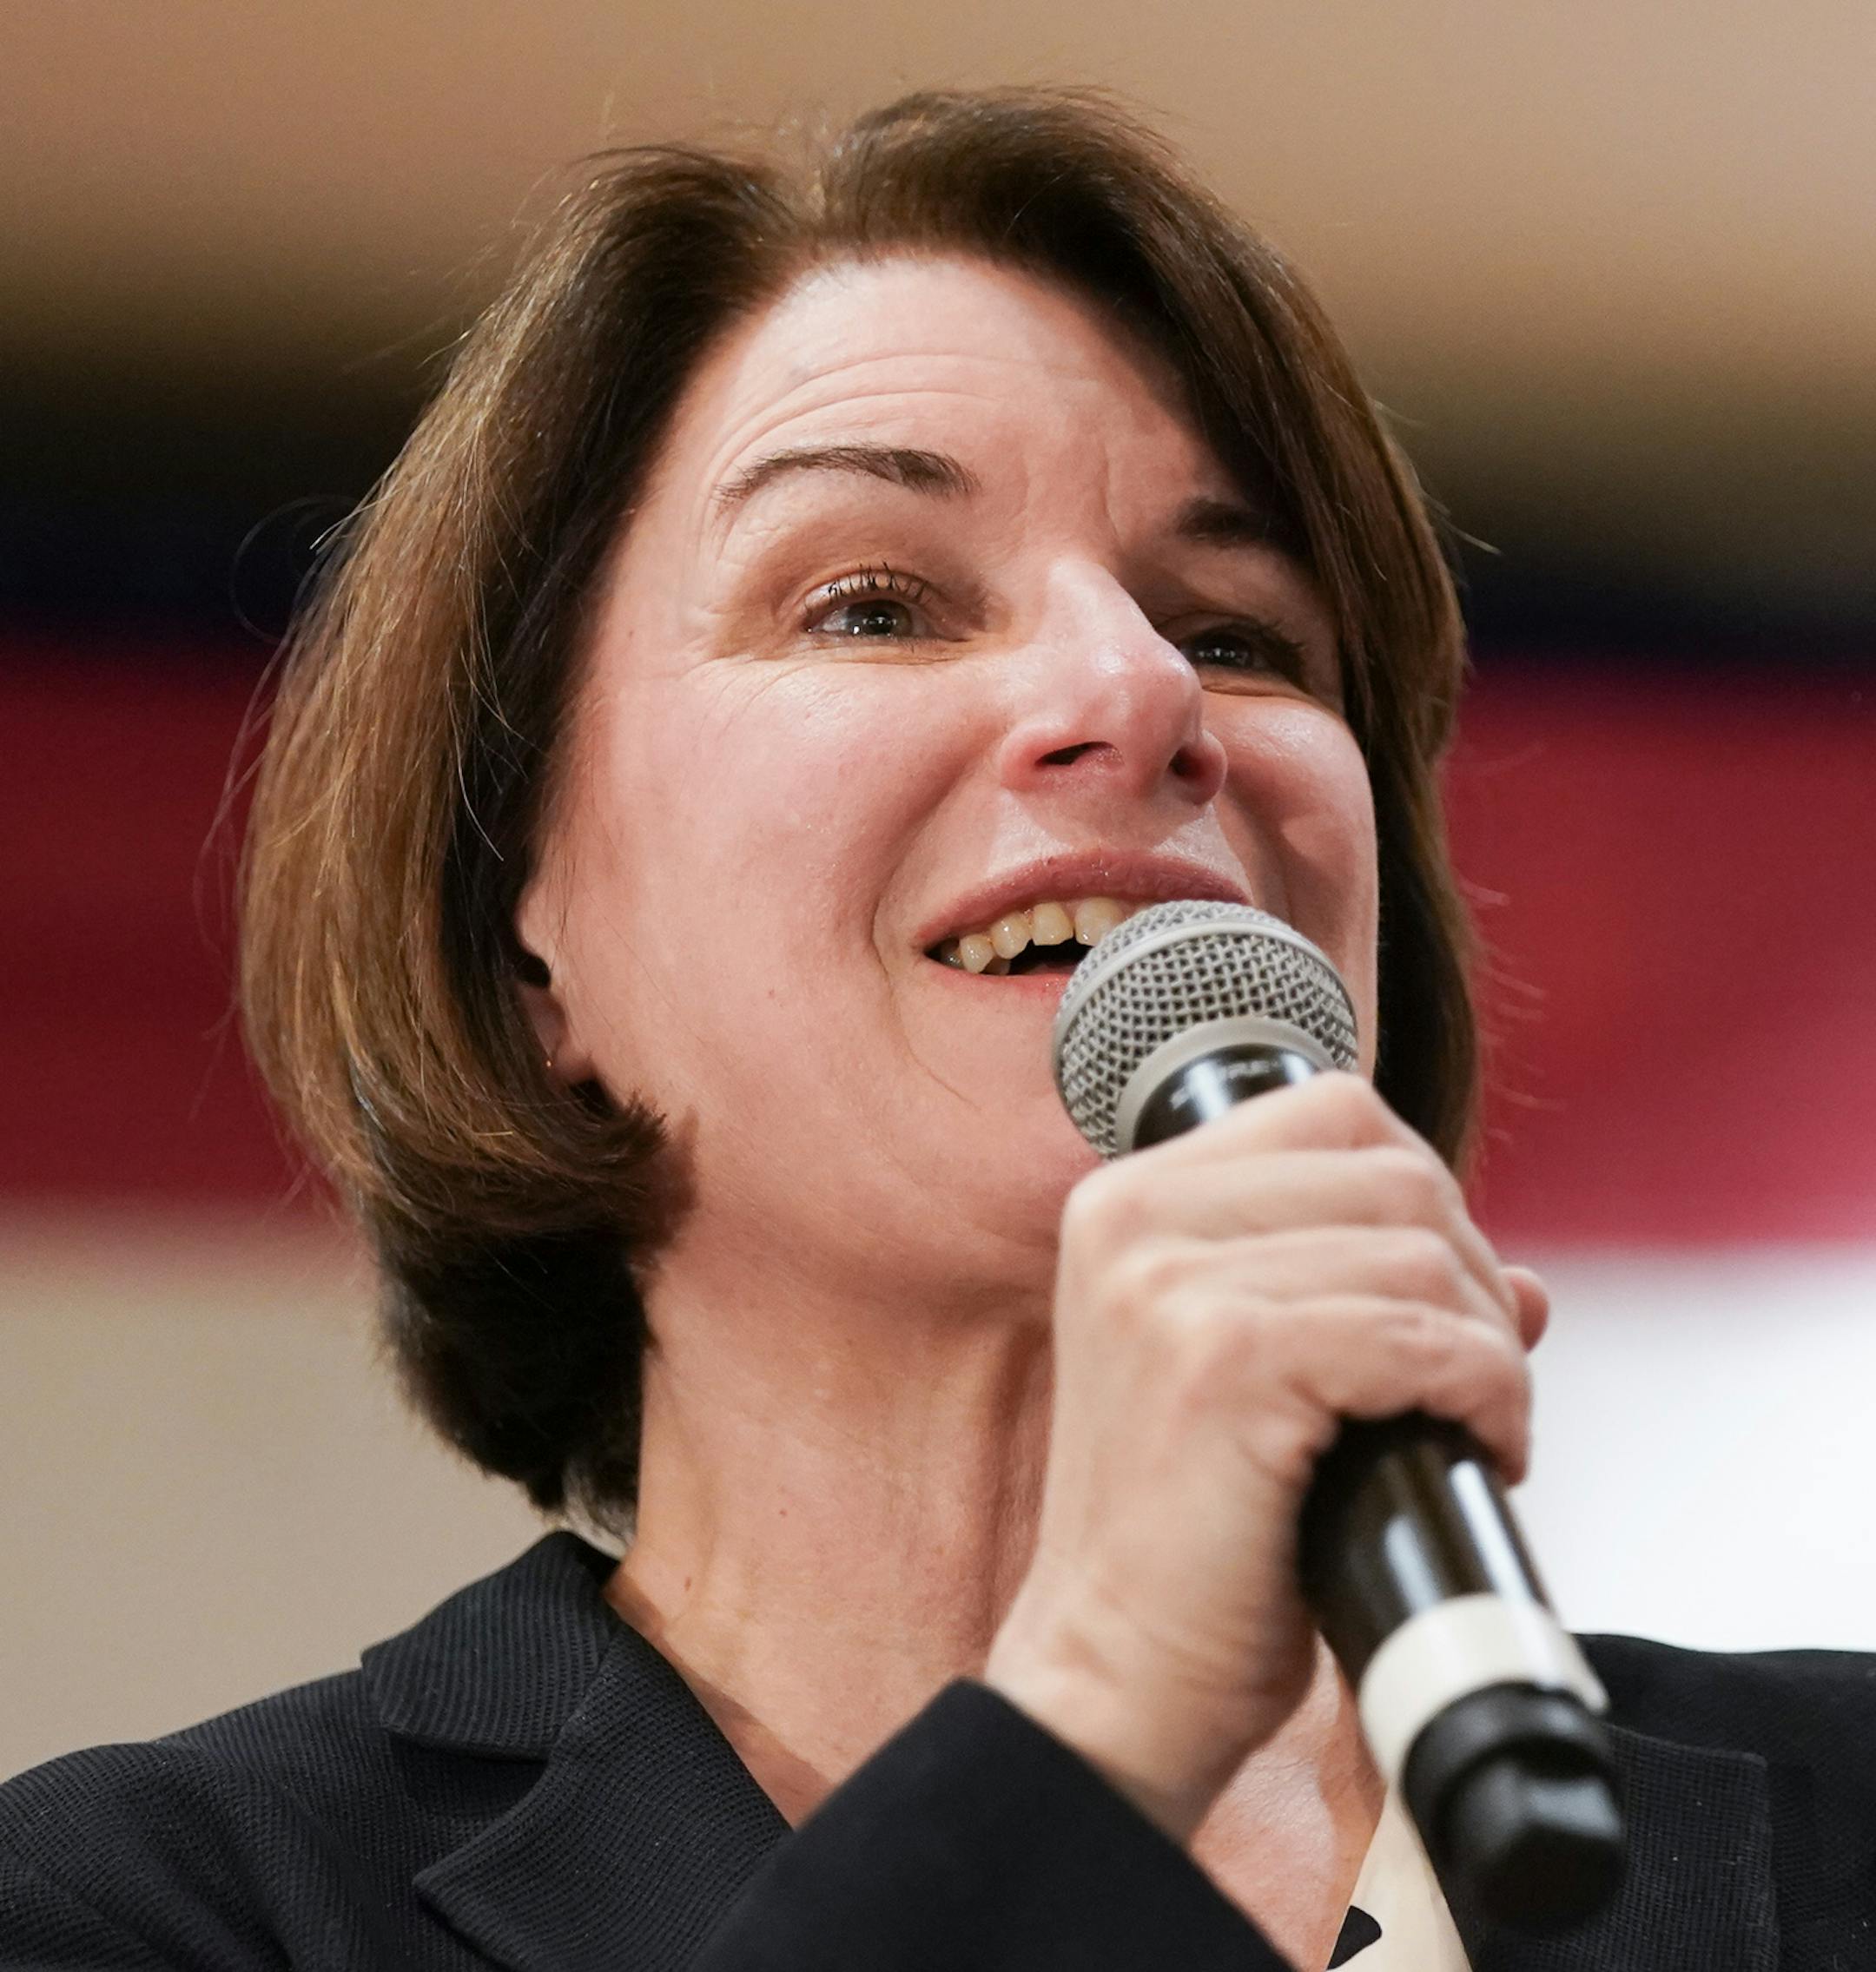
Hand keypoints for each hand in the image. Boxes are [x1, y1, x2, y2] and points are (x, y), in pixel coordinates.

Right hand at [983, 1073, 1545, 1843]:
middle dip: (1471, 1276)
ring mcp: (1168, 1282)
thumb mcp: (1248, 1376)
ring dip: (1487, 1346)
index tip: (1437, 1302)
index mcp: (1128, 1199)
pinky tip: (1478, 1448)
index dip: (1423, 1196)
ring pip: (1421, 1251)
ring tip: (1470, 1425)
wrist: (1114, 1671)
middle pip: (1394, 1170)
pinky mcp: (1222, 1359)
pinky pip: (1419, 1336)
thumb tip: (1526, 1284)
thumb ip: (1355, 1294)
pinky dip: (1485, 1393)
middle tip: (1469, 1382)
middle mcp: (1134, 1215)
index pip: (1334, 1109)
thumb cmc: (1189, 1537)